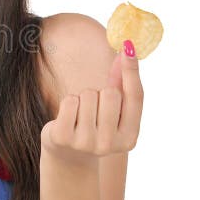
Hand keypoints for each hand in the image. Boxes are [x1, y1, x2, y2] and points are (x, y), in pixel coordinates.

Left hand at [40, 41, 142, 165]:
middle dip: (101, 92)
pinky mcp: (63, 138)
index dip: (132, 70)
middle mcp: (110, 144)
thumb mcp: (113, 110)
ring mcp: (85, 143)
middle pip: (111, 93)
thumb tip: (126, 49)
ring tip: (80, 115)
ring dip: (83, 98)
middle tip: (95, 108)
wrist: (68, 155)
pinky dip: (68, 102)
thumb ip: (121, 83)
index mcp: (130, 137)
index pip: (136, 97)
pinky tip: (67, 118)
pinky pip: (70, 101)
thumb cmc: (95, 125)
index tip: (127, 45)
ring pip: (88, 95)